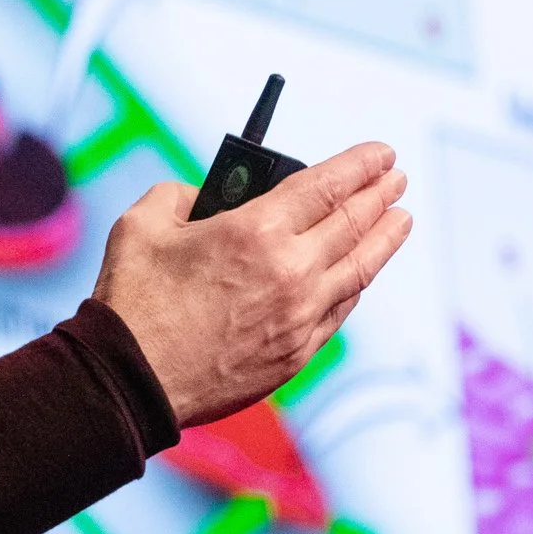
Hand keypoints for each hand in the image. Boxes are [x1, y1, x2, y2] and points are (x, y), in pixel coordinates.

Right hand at [93, 142, 411, 426]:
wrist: (131, 380)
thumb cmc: (133, 302)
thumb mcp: (144, 223)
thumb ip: (181, 195)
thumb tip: (205, 198)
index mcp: (256, 230)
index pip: (327, 185)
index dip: (360, 164)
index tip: (381, 153)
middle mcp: (289, 271)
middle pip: (352, 222)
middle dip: (380, 194)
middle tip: (397, 178)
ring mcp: (299, 316)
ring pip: (359, 269)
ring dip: (385, 238)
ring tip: (401, 218)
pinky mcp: (296, 353)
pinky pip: (340, 310)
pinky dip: (357, 284)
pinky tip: (363, 271)